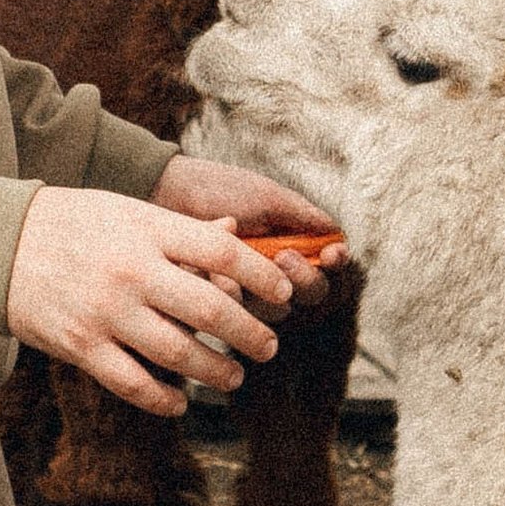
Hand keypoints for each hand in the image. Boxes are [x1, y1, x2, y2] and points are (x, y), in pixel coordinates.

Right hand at [7, 184, 295, 415]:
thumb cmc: (74, 224)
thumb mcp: (128, 212)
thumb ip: (180, 231)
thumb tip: (235, 234)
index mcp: (148, 230)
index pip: (222, 251)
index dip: (262, 275)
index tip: (285, 292)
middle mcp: (132, 271)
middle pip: (210, 309)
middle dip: (250, 334)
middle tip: (268, 347)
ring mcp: (106, 312)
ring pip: (179, 354)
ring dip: (216, 371)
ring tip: (232, 376)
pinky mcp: (82, 347)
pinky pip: (134, 384)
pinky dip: (164, 399)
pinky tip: (181, 401)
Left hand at [156, 153, 345, 304]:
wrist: (167, 192)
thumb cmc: (220, 189)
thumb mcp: (265, 197)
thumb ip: (303, 215)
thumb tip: (337, 234)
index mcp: (295, 244)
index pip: (331, 268)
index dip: (336, 266)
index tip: (330, 254)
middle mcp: (278, 273)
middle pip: (313, 297)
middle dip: (304, 279)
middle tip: (283, 256)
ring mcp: (250, 292)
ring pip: (278, 312)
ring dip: (264, 287)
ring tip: (241, 258)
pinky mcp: (222, 305)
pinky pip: (238, 315)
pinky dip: (229, 291)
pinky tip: (212, 270)